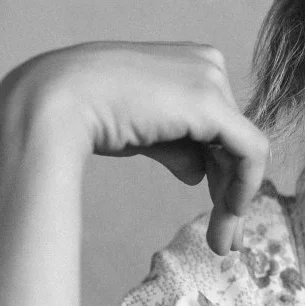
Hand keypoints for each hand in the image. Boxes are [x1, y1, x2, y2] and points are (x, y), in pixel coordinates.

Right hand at [0, 41, 268, 253]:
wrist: (54, 103)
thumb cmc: (85, 113)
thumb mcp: (142, 131)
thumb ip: (174, 146)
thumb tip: (198, 172)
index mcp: (188, 63)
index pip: (218, 126)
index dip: (221, 172)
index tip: (220, 215)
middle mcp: (206, 64)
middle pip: (231, 139)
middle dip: (231, 192)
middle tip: (226, 240)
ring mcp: (210, 80)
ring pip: (243, 149)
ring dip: (235, 201)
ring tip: (223, 242)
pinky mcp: (212, 103)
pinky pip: (249, 151)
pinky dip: (245, 187)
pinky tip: (231, 216)